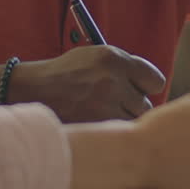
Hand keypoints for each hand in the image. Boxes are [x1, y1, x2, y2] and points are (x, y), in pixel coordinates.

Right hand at [8, 45, 165, 122]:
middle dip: (133, 105)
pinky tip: (96, 121)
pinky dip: (110, 131)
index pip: (155, 80)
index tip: (139, 88)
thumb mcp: (95, 56)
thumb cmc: (67, 72)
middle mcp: (112, 80)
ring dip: (122, 119)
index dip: (147, 86)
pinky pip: (116, 133)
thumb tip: (151, 88)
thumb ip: (124, 67)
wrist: (34, 89)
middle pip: (145, 104)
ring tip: (103, 111)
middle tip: (115, 102)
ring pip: (132, 121)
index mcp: (113, 58)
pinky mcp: (94, 125)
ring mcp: (103, 105)